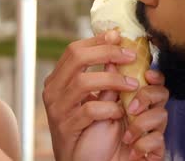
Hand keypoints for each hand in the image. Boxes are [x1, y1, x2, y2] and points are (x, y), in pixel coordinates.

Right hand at [43, 30, 168, 160]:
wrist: (78, 160)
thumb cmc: (88, 127)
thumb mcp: (93, 98)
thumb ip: (102, 76)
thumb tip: (118, 50)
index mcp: (57, 79)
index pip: (74, 50)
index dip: (97, 40)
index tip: (119, 36)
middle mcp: (52, 90)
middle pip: (77, 58)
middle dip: (107, 52)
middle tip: (131, 56)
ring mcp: (57, 109)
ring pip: (83, 82)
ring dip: (113, 80)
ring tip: (132, 84)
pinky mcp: (66, 126)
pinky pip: (89, 110)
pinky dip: (109, 109)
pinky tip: (120, 112)